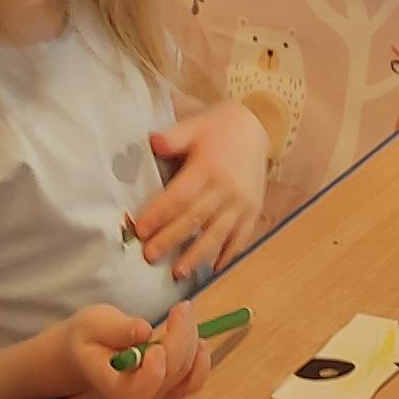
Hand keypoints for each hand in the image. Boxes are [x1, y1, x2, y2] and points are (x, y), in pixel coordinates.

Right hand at [59, 296, 217, 398]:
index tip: (156, 346)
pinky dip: (201, 361)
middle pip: (169, 374)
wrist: (87, 349)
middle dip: (181, 338)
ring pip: (186, 374)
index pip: (137, 390)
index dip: (152, 373)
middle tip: (181, 306)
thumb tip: (144, 331)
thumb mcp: (93, 324)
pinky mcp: (170, 385)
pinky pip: (194, 381)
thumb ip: (117, 329)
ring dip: (192, 342)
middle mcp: (139, 395)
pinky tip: (199, 340)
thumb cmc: (88, 337)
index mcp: (113, 384)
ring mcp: (157, 392)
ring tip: (185, 313)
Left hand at [131, 107, 275, 281]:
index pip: (179, 196)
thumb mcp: (194, 126)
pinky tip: (214, 269)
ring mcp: (242, 202)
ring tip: (179, 272)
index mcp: (208, 168)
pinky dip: (228, 254)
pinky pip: (241, 236)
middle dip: (171, 239)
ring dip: (197, 255)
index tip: (141, 230)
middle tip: (151, 257)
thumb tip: (153, 142)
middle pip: (195, 218)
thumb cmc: (218, 128)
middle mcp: (226, 188)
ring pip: (217, 233)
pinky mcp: (253, 210)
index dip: (159, 214)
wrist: (258, 126)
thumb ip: (173, 137)